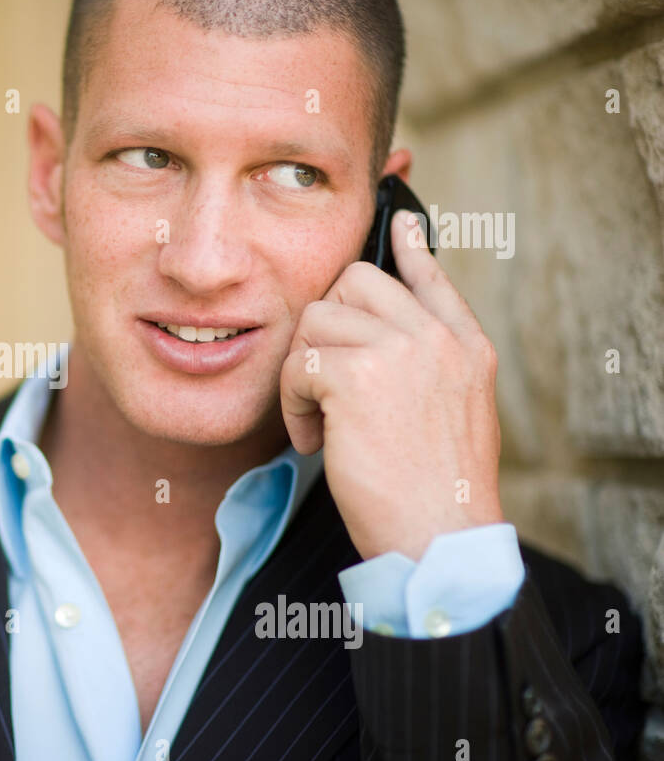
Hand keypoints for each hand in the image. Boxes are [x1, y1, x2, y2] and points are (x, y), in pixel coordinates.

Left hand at [279, 209, 503, 561]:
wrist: (439, 537)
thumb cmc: (434, 490)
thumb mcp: (452, 414)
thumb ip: (428, 367)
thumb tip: (385, 334)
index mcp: (466, 347)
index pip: (432, 278)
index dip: (410, 249)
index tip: (400, 224)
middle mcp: (438, 339)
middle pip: (354, 283)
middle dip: (322, 327)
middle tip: (321, 381)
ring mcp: (402, 352)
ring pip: (316, 321)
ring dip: (302, 373)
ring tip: (320, 421)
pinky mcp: (359, 377)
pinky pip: (299, 364)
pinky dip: (294, 405)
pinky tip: (314, 440)